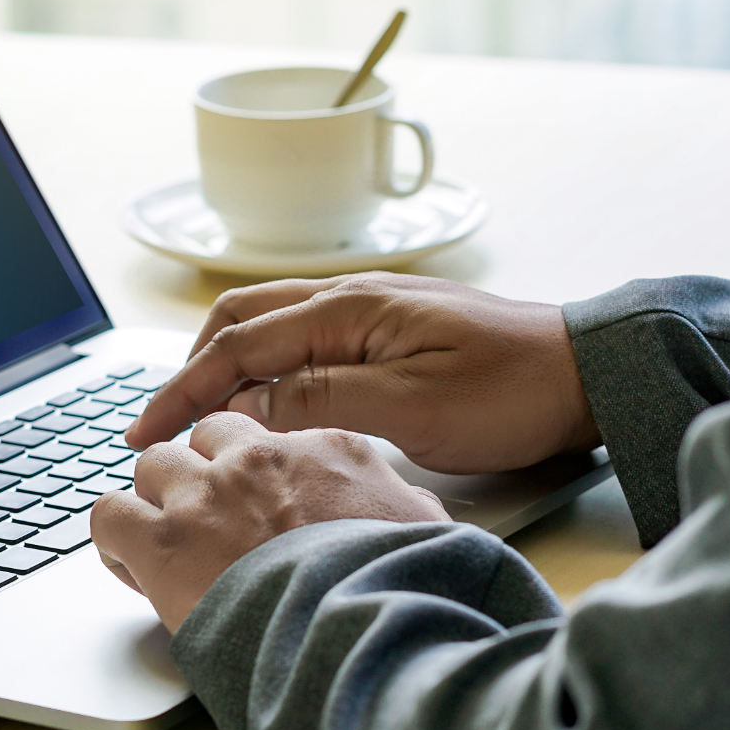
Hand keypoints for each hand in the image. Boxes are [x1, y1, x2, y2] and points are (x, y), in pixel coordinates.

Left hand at [90, 413, 448, 630]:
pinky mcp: (161, 539)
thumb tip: (415, 513)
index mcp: (322, 451)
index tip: (252, 501)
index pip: (265, 433)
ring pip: (151, 464)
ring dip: (156, 501)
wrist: (360, 633)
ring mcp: (204, 495)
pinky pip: (109, 514)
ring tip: (169, 545)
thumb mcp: (426, 532)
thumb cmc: (398, 591)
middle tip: (207, 522)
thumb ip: (405, 508)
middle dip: (201, 473)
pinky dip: (114, 537)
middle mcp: (256, 461)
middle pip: (203, 436)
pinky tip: (132, 564)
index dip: (250, 467)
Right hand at [124, 273, 599, 474]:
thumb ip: (319, 400)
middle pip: (237, 321)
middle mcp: (347, 297)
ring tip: (197, 414)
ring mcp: (367, 309)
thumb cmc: (511, 392)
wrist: (588, 375)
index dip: (180, 391)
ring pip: (266, 325)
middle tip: (158, 424)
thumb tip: (244, 404)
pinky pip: (299, 337)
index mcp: (345, 310)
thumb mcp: (410, 408)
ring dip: (221, 364)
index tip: (141, 432)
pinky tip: (261, 398)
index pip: (235, 348)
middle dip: (187, 370)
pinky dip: (260, 364)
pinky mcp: (386, 329)